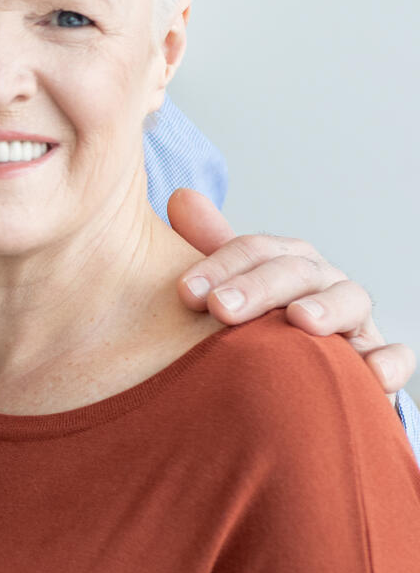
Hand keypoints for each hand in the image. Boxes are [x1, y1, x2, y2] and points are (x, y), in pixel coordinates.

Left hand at [168, 189, 413, 396]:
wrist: (297, 368)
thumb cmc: (257, 319)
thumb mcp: (232, 283)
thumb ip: (209, 247)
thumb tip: (180, 197)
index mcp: (285, 259)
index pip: (253, 250)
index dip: (218, 266)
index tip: (185, 292)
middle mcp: (322, 281)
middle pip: (295, 272)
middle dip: (258, 288)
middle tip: (222, 308)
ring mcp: (354, 318)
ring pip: (350, 301)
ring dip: (326, 309)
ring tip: (299, 321)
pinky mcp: (376, 357)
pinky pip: (391, 356)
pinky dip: (387, 363)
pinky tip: (369, 375)